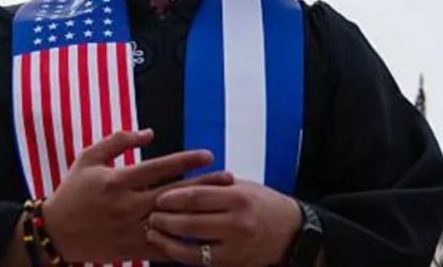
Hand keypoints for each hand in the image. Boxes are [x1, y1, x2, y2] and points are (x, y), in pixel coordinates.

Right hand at [41, 129, 232, 262]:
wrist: (56, 232)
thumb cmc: (72, 191)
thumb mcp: (89, 157)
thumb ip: (118, 140)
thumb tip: (149, 132)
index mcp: (118, 181)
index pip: (159, 168)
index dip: (186, 160)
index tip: (208, 155)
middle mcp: (126, 205)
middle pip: (173, 194)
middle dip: (203, 185)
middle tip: (228, 177)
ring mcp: (130, 229)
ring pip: (171, 220)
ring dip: (199, 212)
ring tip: (222, 204)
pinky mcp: (131, 248)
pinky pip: (162, 245)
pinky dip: (183, 240)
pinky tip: (202, 234)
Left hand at [145, 180, 301, 266]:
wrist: (292, 232)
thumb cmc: (263, 203)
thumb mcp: (242, 186)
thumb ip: (212, 185)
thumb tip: (177, 183)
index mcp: (237, 198)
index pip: (195, 197)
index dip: (172, 198)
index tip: (159, 198)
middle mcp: (237, 224)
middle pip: (189, 223)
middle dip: (165, 220)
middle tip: (151, 216)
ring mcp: (235, 249)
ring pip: (191, 249)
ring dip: (167, 242)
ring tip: (153, 233)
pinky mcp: (234, 265)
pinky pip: (200, 263)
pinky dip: (182, 256)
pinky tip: (170, 249)